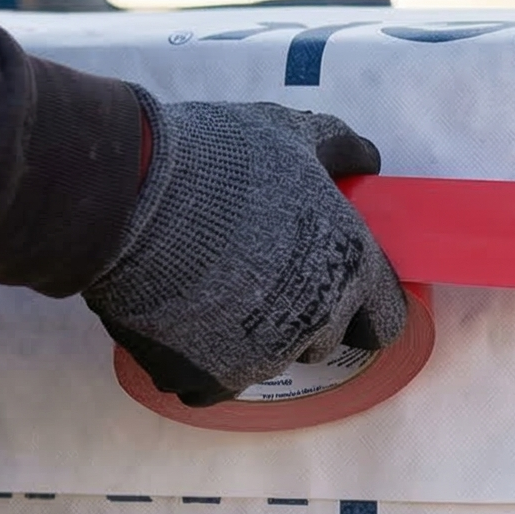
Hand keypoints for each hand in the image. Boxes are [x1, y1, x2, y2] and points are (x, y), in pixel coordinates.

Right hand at [86, 97, 408, 404]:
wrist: (128, 198)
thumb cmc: (218, 159)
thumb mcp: (288, 132)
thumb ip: (337, 150)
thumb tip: (365, 158)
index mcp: (350, 266)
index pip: (386, 318)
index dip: (366, 306)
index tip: (341, 291)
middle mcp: (317, 320)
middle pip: (325, 338)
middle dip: (303, 316)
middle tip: (259, 274)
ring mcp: (263, 357)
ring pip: (268, 360)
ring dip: (247, 335)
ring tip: (207, 285)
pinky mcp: (208, 378)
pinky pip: (213, 381)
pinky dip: (197, 358)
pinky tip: (178, 317)